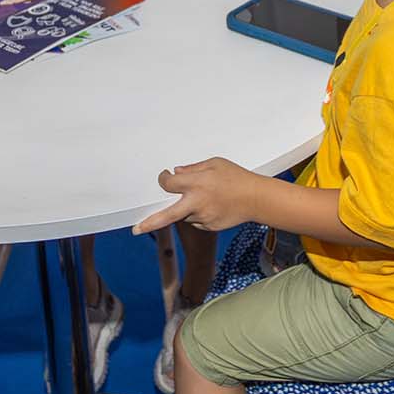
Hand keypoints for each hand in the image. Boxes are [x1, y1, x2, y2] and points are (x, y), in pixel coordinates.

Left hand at [132, 159, 261, 235]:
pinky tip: (213, 205)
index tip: (164, 177)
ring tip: (207, 197)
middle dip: (149, 223)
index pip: (169, 184)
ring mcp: (203, 218)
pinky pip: (196, 221)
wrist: (257, 199)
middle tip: (136, 230)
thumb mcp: (215, 164)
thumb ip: (193, 169)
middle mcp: (197, 203)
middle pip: (167, 215)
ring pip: (184, 215)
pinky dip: (198, 213)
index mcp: (197, 184)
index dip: (163, 180)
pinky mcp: (209, 226)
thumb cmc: (237, 178)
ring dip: (186, 207)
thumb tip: (176, 173)